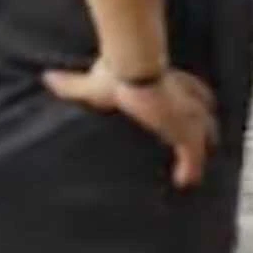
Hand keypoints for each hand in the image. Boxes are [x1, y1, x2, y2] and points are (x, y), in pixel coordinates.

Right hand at [44, 62, 220, 187]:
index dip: (188, 98)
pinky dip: (190, 170)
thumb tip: (47, 78)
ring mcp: (189, 115)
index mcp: (168, 81)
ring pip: (204, 134)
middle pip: (204, 110)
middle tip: (199, 138)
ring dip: (199, 150)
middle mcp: (184, 97)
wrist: (133, 71)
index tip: (179, 108)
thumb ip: (72, 83)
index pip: (187, 89)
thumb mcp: (93, 82)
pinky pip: (193, 157)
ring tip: (191, 167)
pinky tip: (185, 182)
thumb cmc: (118, 73)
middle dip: (202, 124)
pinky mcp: (186, 133)